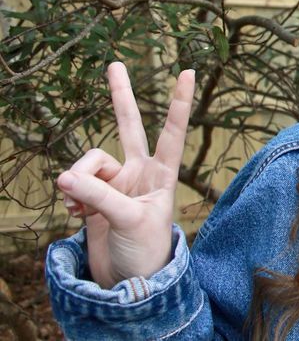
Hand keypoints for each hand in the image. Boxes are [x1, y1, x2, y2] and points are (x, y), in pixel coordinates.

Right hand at [57, 62, 194, 287]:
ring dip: (80, 181)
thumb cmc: (145, 250)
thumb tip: (65, 177)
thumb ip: (98, 196)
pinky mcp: (95, 195)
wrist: (129, 281)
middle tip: (115, 64)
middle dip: (121, 97)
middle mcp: (140, 171)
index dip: (177, 102)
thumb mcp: (128, 221)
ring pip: (89, 162)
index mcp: (162, 173)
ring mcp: (117, 182)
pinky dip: (73, 196)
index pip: (172, 131)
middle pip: (129, 126)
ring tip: (81, 207)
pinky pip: (75, 183)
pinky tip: (78, 215)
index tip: (187, 72)